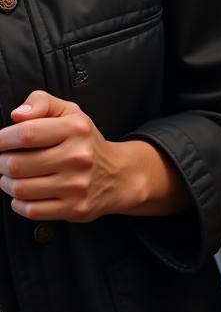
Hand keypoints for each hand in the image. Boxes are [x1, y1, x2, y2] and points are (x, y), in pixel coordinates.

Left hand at [0, 90, 178, 221]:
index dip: (3, 139)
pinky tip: (28, 192)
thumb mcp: (70, 113)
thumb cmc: (86, 142)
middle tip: (7, 160)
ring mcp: (76, 185)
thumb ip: (42, 103)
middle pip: (17, 164)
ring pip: (19, 189)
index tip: (0, 142)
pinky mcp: (74, 208)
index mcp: (76, 129)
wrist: (118, 174)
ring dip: (8, 183)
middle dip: (3, 163)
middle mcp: (78, 157)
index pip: (26, 133)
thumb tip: (18, 115)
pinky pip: (29, 209)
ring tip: (16, 176)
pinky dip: (19, 202)